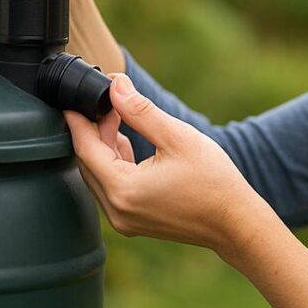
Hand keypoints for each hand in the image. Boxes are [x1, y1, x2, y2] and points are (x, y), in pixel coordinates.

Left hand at [65, 75, 271, 254]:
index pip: (85, 149)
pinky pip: (111, 187)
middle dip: (92, 130)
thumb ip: (140, 110)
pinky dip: (114, 164)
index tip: (72, 98)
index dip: (77, 120)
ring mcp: (123, 219)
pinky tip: (129, 144)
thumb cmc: (213, 181)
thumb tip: (114, 85)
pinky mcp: (133, 221)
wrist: (235, 222)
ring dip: (104, 146)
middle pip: (87, 163)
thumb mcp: (177, 137)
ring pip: (98, 175)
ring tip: (118, 117)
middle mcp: (116, 210)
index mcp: (123, 189)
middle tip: (104, 101)